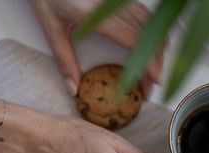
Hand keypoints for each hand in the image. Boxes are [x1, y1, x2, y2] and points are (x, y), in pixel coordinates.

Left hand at [29, 0, 163, 96]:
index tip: (154, 80)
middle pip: (146, 32)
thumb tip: (73, 87)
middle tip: (152, 83)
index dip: (148, 62)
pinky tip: (150, 42)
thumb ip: (65, 61)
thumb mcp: (52, 29)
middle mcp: (111, 3)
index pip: (134, 40)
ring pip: (148, 21)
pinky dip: (151, 30)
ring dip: (156, 44)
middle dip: (155, 60)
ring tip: (155, 67)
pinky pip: (142, 12)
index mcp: (95, 14)